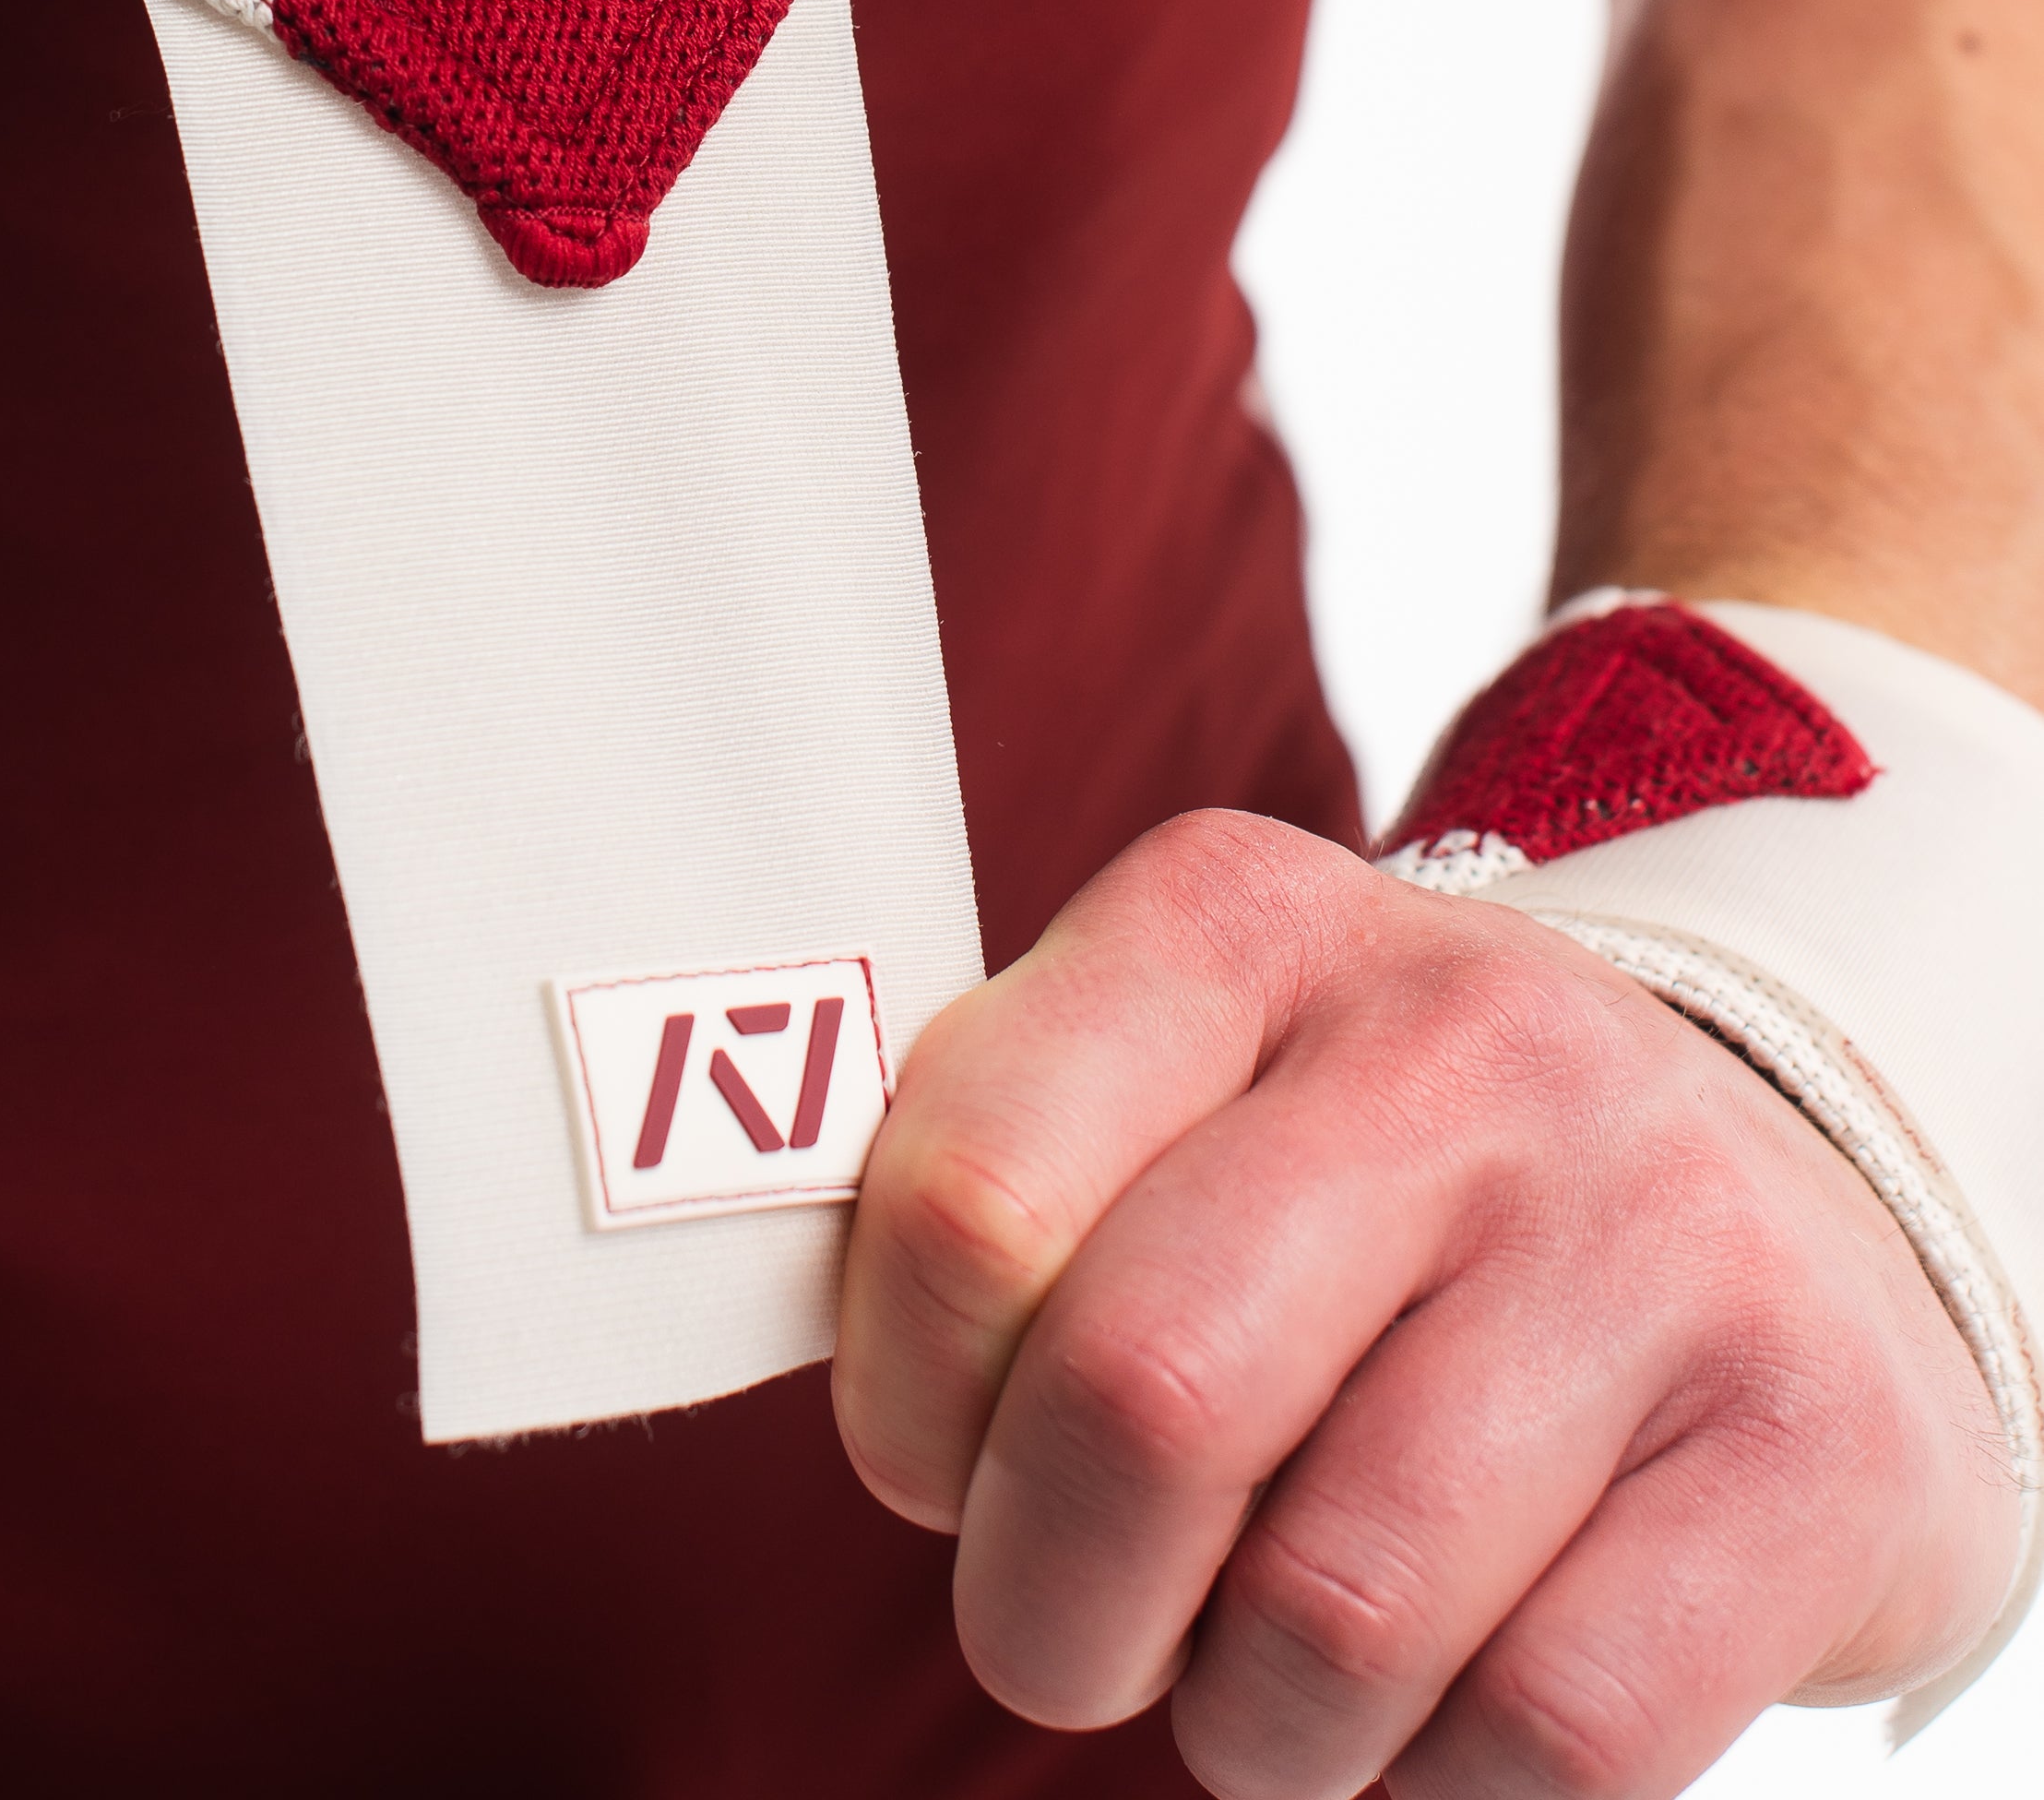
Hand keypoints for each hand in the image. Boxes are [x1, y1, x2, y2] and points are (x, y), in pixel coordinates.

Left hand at [836, 814, 2017, 1798]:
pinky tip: (1440, 1700)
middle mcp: (1458, 1036)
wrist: (1792, 1199)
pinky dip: (1437, 1787)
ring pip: (1335, 1610)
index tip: (935, 1463)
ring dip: (1250, 1720)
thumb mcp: (1185, 1088)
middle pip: (1140, 1402)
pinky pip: (1545, 1732)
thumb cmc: (1390, 1188)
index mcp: (1238, 920)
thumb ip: (998, 1183)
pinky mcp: (1813, 1438)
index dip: (901, 1402)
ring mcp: (1656, 1225)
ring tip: (1277, 1657)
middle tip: (1073, 1628)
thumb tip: (820, 1355)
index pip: (966, 1194)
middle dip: (1050, 1605)